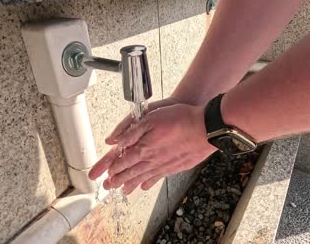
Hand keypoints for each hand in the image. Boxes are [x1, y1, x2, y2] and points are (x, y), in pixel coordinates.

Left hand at [88, 103, 216, 194]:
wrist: (206, 128)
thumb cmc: (180, 119)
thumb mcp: (150, 117)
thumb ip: (131, 131)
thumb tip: (115, 141)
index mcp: (143, 148)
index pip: (122, 161)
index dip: (111, 168)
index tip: (104, 175)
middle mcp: (152, 160)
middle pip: (130, 172)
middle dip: (118, 180)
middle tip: (108, 187)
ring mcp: (164, 165)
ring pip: (143, 177)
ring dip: (131, 184)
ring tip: (123, 191)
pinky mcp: (175, 166)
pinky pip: (157, 177)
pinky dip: (149, 183)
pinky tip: (145, 186)